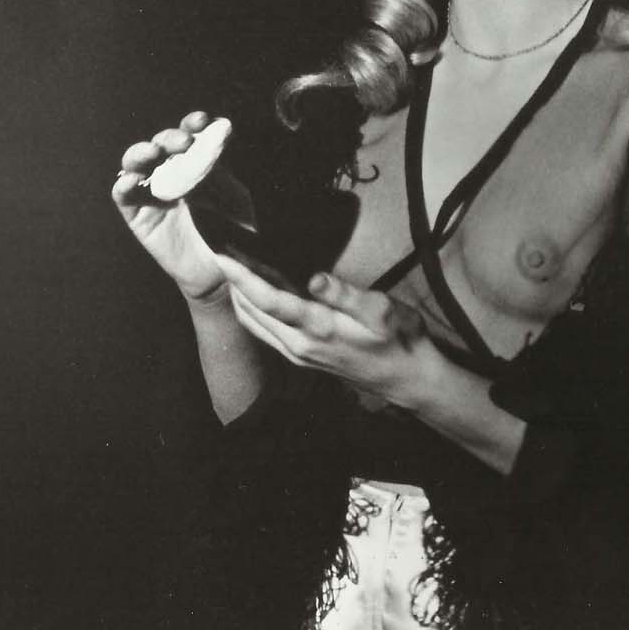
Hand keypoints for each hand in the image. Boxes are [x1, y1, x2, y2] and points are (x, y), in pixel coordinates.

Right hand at [111, 110, 227, 302]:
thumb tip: (222, 128)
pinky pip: (124, 196)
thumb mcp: (234, 194)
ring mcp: (151, 192)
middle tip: (184, 143)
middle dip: (170, 138)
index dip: (191, 124)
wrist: (222, 268)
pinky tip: (133, 180)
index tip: (202, 120)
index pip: (189, 135)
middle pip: (161, 145)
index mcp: (195, 162)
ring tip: (152, 152)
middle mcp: (170, 172)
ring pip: (135, 163)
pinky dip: (124, 185)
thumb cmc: (231, 229)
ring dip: (141, 153)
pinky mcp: (137, 215)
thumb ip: (223, 165)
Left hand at [215, 256, 441, 409]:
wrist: (406, 378)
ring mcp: (297, 353)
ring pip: (254, 323)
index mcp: (318, 329)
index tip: (222, 256)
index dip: (242, 277)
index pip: (268, 300)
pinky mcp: (301, 356)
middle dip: (234, 282)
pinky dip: (252, 310)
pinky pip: (264, 332)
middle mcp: (299, 345)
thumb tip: (315, 278)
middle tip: (225, 251)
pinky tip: (256, 292)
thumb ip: (346, 294)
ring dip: (240, 296)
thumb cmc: (400, 340)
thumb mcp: (383, 311)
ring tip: (235, 267)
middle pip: (252, 311)